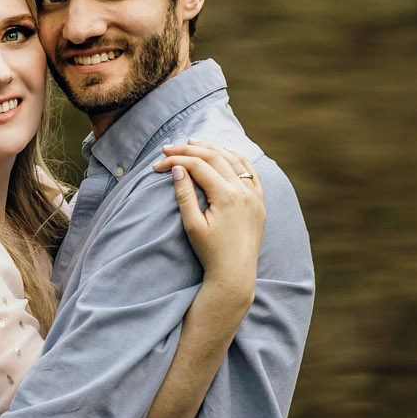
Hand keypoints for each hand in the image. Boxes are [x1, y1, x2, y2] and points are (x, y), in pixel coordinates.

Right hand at [153, 139, 265, 298]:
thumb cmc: (211, 252)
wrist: (235, 273)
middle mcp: (243, 191)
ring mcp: (254, 195)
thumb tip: (177, 169)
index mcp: (226, 196)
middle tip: (169, 148)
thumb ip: (185, 194)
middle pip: (214, 157)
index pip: (197, 166)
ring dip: (213, 148)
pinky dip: (236, 158)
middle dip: (189, 150)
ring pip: (234, 159)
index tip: (157, 165)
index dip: (175, 161)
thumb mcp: (193, 225)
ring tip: (193, 143)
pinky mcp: (259, 202)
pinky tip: (225, 153)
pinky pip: (250, 171)